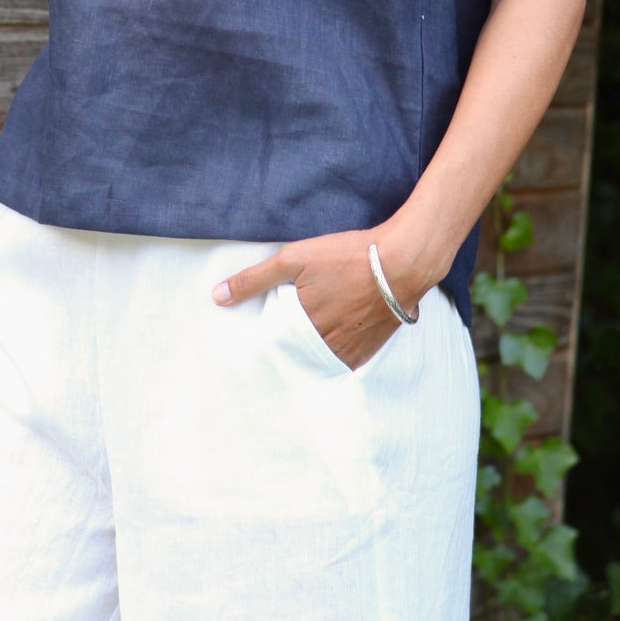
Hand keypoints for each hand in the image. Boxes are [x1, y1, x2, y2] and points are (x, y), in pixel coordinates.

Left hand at [211, 226, 434, 369]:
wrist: (402, 263)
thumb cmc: (347, 257)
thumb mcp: (294, 259)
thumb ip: (253, 279)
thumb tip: (216, 297)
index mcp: (302, 329)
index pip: (271, 349)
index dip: (263, 345)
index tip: (251, 349)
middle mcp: (325, 347)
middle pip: (295, 359)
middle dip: (284, 354)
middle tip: (275, 349)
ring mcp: (349, 352)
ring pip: (318, 363)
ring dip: (308, 357)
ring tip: (300, 346)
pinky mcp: (369, 351)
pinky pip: (343, 363)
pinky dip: (332, 357)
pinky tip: (328, 345)